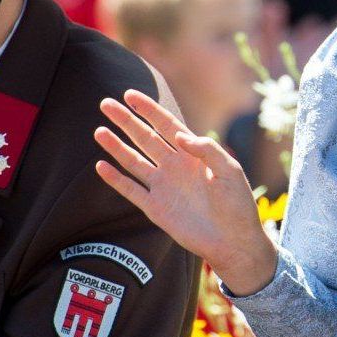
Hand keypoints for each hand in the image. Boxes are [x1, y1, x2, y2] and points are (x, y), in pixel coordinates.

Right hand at [95, 90, 276, 294]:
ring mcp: (163, 187)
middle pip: (145, 138)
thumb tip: (178, 134)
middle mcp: (174, 167)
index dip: (149, 109)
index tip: (130, 94)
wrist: (234, 241)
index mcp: (193, 155)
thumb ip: (207, 149)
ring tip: (99, 131)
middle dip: (126, 121)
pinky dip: (116, 179)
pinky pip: (131, 190)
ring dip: (116, 147)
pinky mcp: (155, 208)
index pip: (166, 125)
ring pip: (133, 162)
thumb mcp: (230, 171)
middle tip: (106, 104)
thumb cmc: (238, 205)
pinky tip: (101, 166)